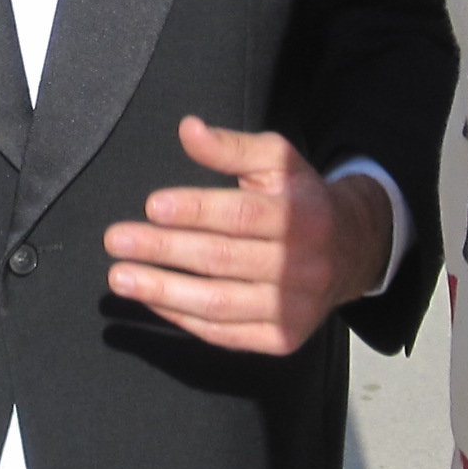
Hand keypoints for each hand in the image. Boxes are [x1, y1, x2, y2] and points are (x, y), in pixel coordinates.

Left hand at [101, 116, 394, 355]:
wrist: (351, 251)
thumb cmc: (300, 199)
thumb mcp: (277, 161)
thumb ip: (232, 147)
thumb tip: (188, 129)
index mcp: (301, 215)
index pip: (241, 215)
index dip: (195, 210)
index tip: (152, 206)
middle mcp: (300, 265)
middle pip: (222, 259)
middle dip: (163, 249)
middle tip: (116, 240)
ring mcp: (292, 307)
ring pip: (219, 303)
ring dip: (163, 290)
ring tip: (121, 276)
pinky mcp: (282, 338)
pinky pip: (224, 333)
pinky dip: (182, 318)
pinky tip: (151, 299)